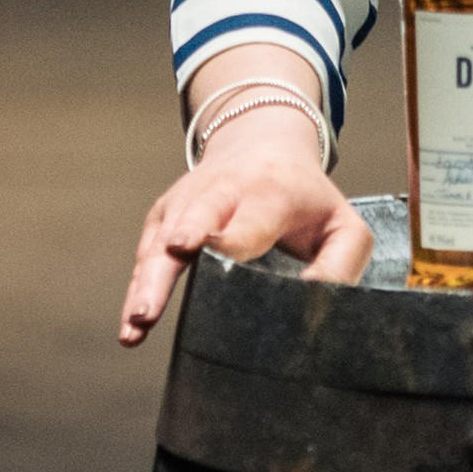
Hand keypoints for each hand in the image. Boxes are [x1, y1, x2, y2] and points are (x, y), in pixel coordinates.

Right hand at [118, 108, 372, 345]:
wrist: (262, 143)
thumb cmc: (306, 197)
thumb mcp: (341, 222)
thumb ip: (342, 262)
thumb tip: (317, 301)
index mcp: (271, 191)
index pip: (249, 219)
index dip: (230, 237)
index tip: (212, 252)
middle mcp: (222, 190)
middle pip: (195, 219)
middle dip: (179, 246)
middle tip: (165, 279)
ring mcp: (186, 201)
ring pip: (161, 242)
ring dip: (148, 283)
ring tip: (137, 324)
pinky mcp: (162, 216)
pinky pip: (145, 255)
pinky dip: (137, 289)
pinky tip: (131, 328)